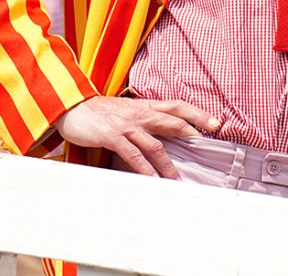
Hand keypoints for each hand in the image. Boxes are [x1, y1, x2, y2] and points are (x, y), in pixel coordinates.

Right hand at [56, 96, 218, 178]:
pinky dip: (144, 169)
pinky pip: (133, 155)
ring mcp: (127, 125)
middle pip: (173, 121)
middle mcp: (140, 113)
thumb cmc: (98, 111)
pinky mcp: (112, 136)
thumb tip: (159, 130)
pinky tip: (151, 181)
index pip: (176, 106)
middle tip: (209, 145)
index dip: (197, 113)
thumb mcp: (124, 110)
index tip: (216, 123)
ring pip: (156, 145)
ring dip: (168, 165)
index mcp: (144, 106)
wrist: (70, 106)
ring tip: (178, 181)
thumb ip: (142, 118)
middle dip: (193, 133)